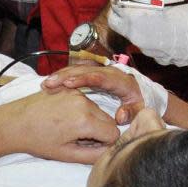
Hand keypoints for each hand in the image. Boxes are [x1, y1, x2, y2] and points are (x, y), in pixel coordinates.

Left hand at [0, 88, 119, 164]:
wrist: (14, 122)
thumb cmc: (39, 141)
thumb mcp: (67, 155)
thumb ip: (94, 156)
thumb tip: (110, 152)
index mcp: (85, 121)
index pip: (114, 133)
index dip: (104, 144)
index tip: (88, 146)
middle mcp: (85, 103)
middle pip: (109, 120)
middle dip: (99, 132)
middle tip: (78, 139)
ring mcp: (77, 93)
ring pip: (99, 111)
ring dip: (91, 121)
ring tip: (69, 129)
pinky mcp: (70, 88)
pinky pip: (87, 102)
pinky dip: (82, 112)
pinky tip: (65, 118)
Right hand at [42, 62, 168, 120]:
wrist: (141, 92)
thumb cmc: (139, 102)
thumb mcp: (139, 108)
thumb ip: (131, 112)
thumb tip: (120, 116)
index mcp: (120, 80)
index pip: (100, 77)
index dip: (85, 79)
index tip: (69, 83)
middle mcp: (109, 72)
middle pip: (85, 70)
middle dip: (67, 75)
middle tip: (51, 83)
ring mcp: (100, 71)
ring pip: (78, 70)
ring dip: (62, 76)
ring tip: (46, 84)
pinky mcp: (92, 74)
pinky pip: (75, 72)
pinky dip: (63, 77)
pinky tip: (49, 84)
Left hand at [108, 0, 187, 77]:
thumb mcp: (165, 2)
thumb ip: (146, 3)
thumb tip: (136, 2)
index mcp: (136, 21)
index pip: (115, 12)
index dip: (118, 5)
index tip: (122, 0)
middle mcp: (136, 37)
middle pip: (118, 26)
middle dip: (121, 17)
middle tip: (130, 10)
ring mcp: (145, 50)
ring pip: (134, 36)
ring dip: (138, 28)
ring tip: (153, 20)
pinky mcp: (155, 58)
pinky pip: (147, 45)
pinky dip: (151, 38)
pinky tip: (164, 33)